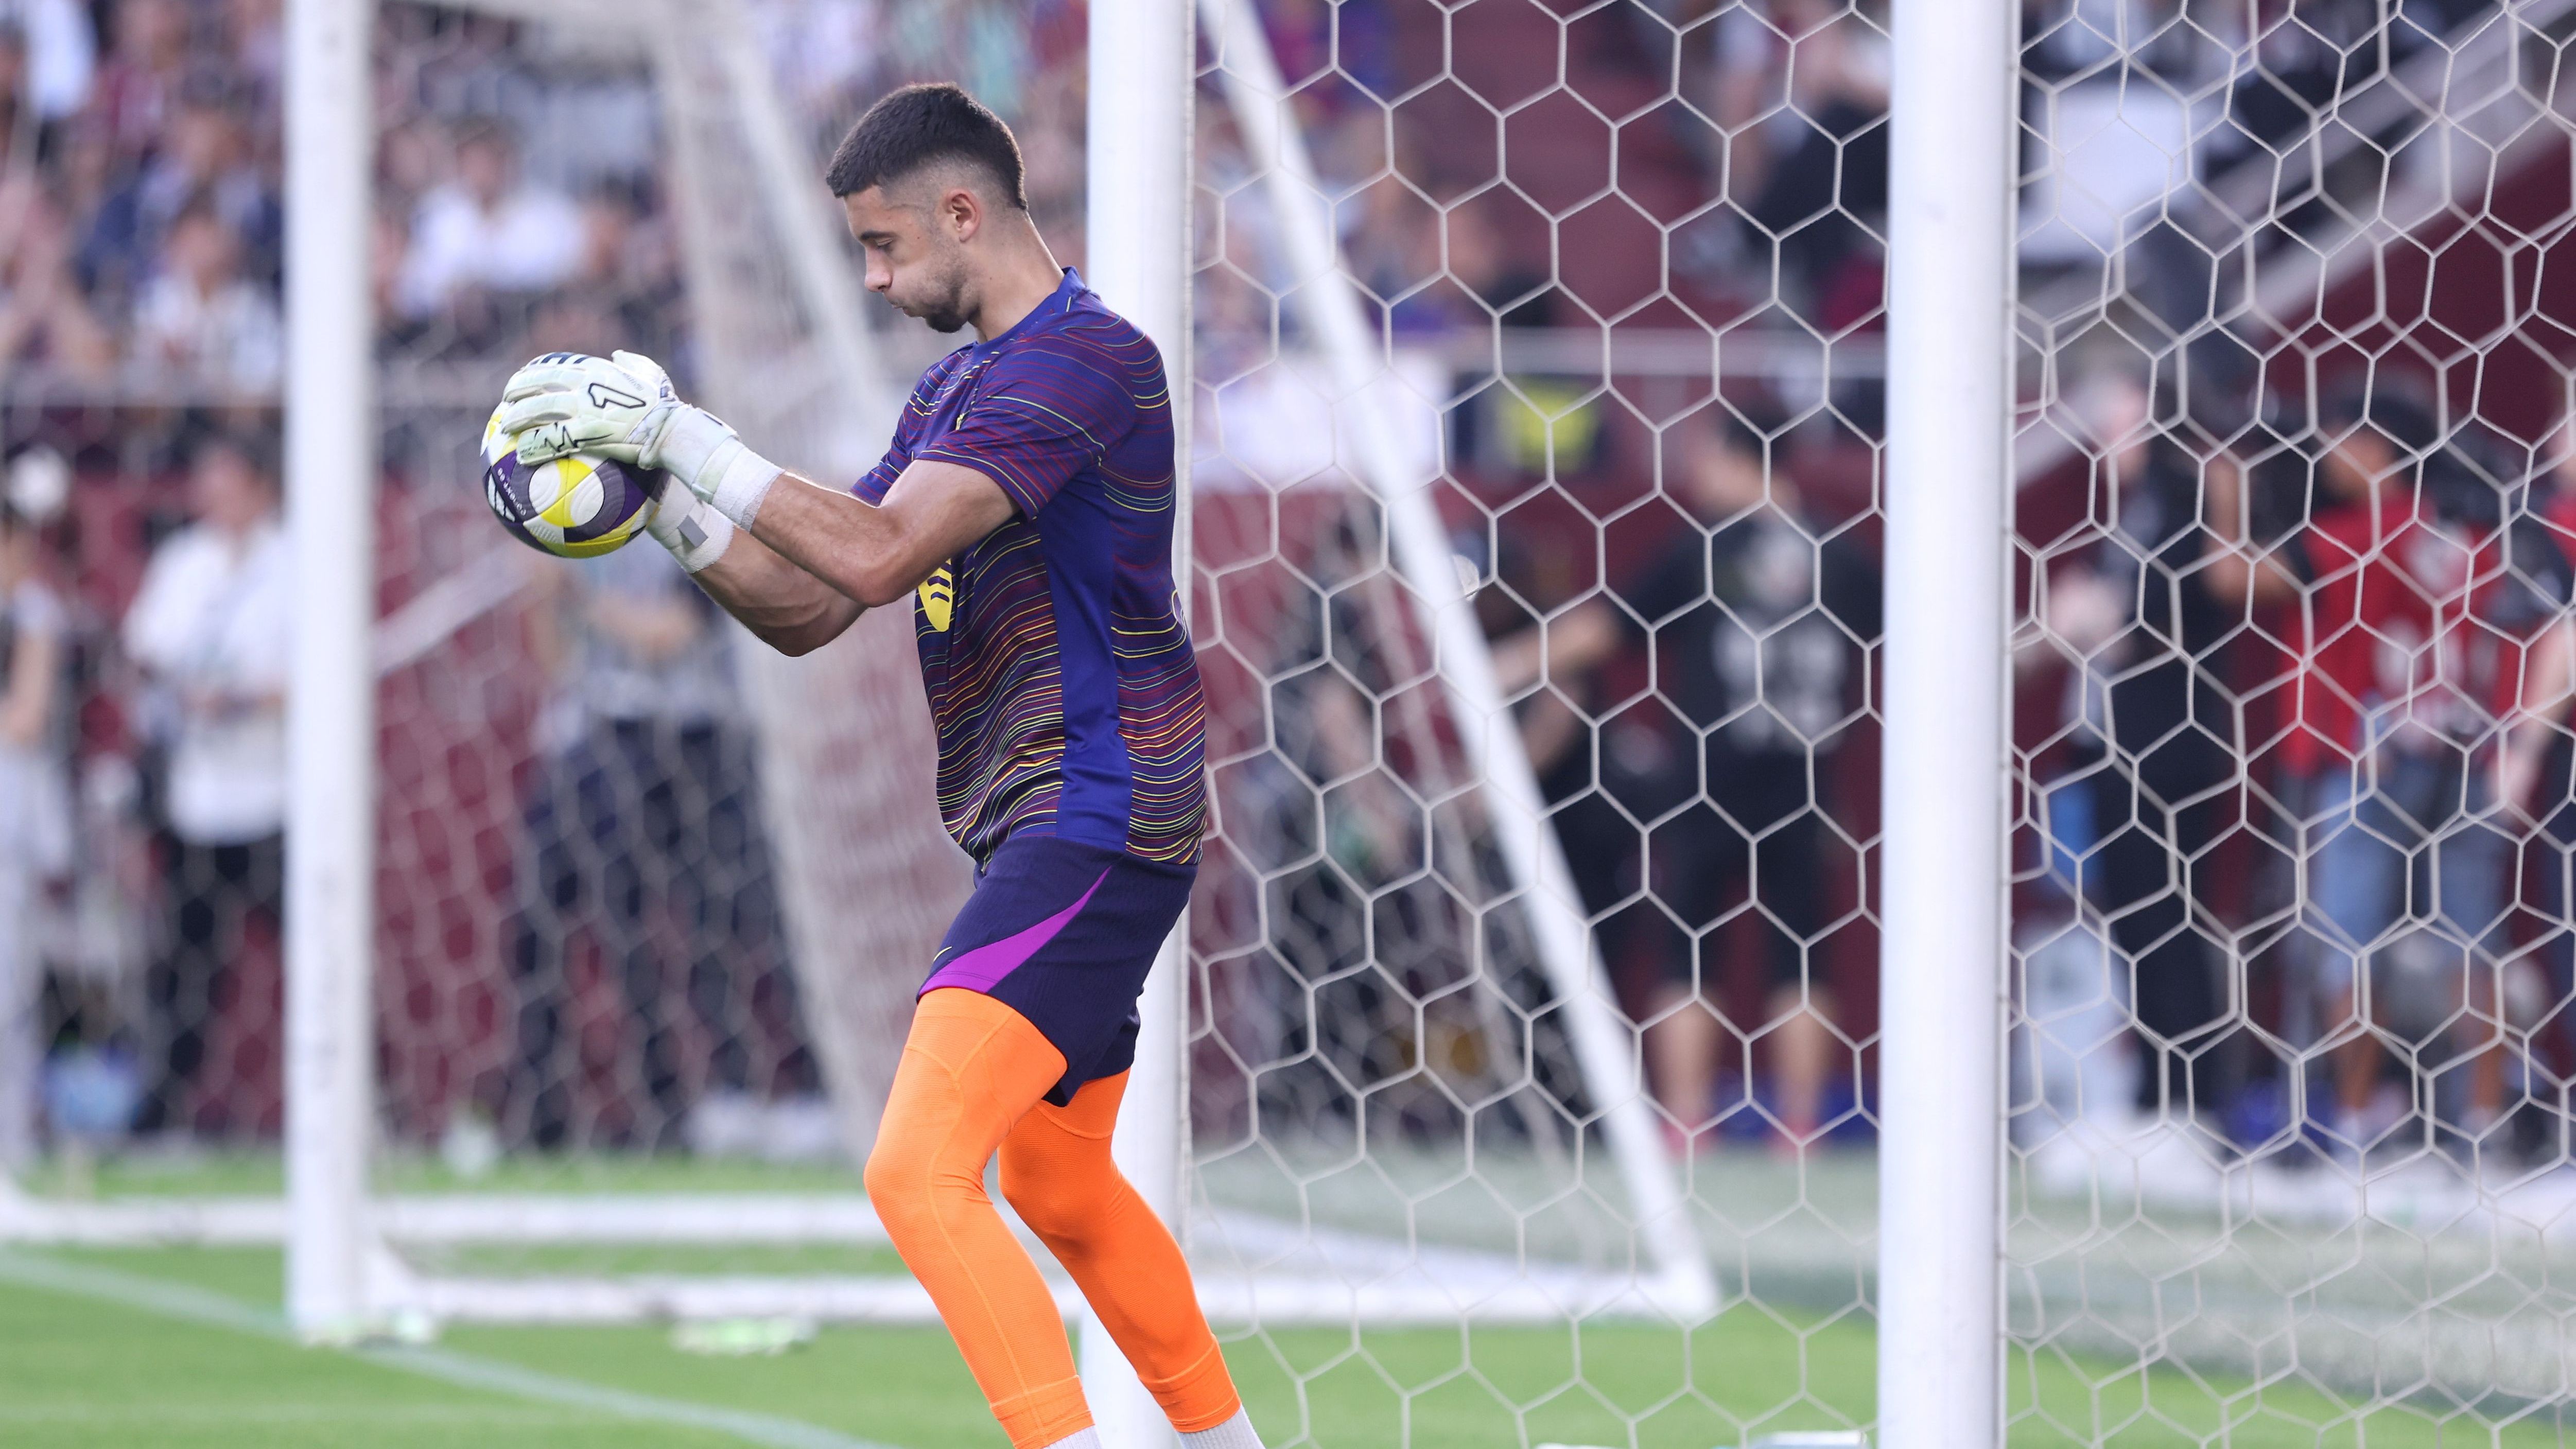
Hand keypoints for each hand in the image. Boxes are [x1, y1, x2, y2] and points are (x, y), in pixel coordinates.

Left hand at [498, 350, 673, 466]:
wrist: (672, 429)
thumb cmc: (665, 405)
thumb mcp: (651, 374)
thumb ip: (632, 362)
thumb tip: (618, 354)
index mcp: (597, 370)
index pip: (555, 365)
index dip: (533, 372)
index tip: (521, 379)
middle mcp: (587, 384)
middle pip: (539, 383)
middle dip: (517, 390)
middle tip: (505, 402)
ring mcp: (586, 408)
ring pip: (540, 409)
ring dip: (518, 418)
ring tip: (505, 428)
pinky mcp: (589, 432)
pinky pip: (553, 438)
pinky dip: (534, 445)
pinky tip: (522, 455)